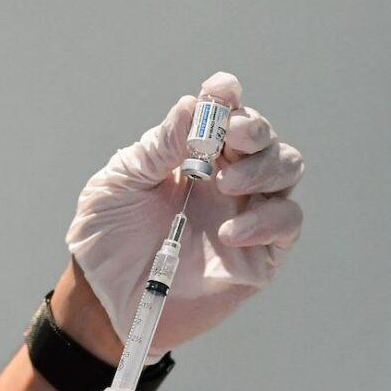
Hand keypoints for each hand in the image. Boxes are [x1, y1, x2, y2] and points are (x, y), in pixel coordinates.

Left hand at [54, 72, 303, 360]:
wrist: (103, 299)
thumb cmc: (106, 237)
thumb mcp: (121, 183)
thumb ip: (158, 147)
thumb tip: (195, 106)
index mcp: (192, 152)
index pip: (224, 112)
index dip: (227, 96)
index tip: (222, 91)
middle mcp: (226, 176)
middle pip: (264, 136)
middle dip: (253, 128)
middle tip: (230, 138)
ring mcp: (246, 213)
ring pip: (287, 169)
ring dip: (264, 166)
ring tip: (225, 185)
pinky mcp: (258, 255)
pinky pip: (287, 222)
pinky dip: (268, 219)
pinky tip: (229, 233)